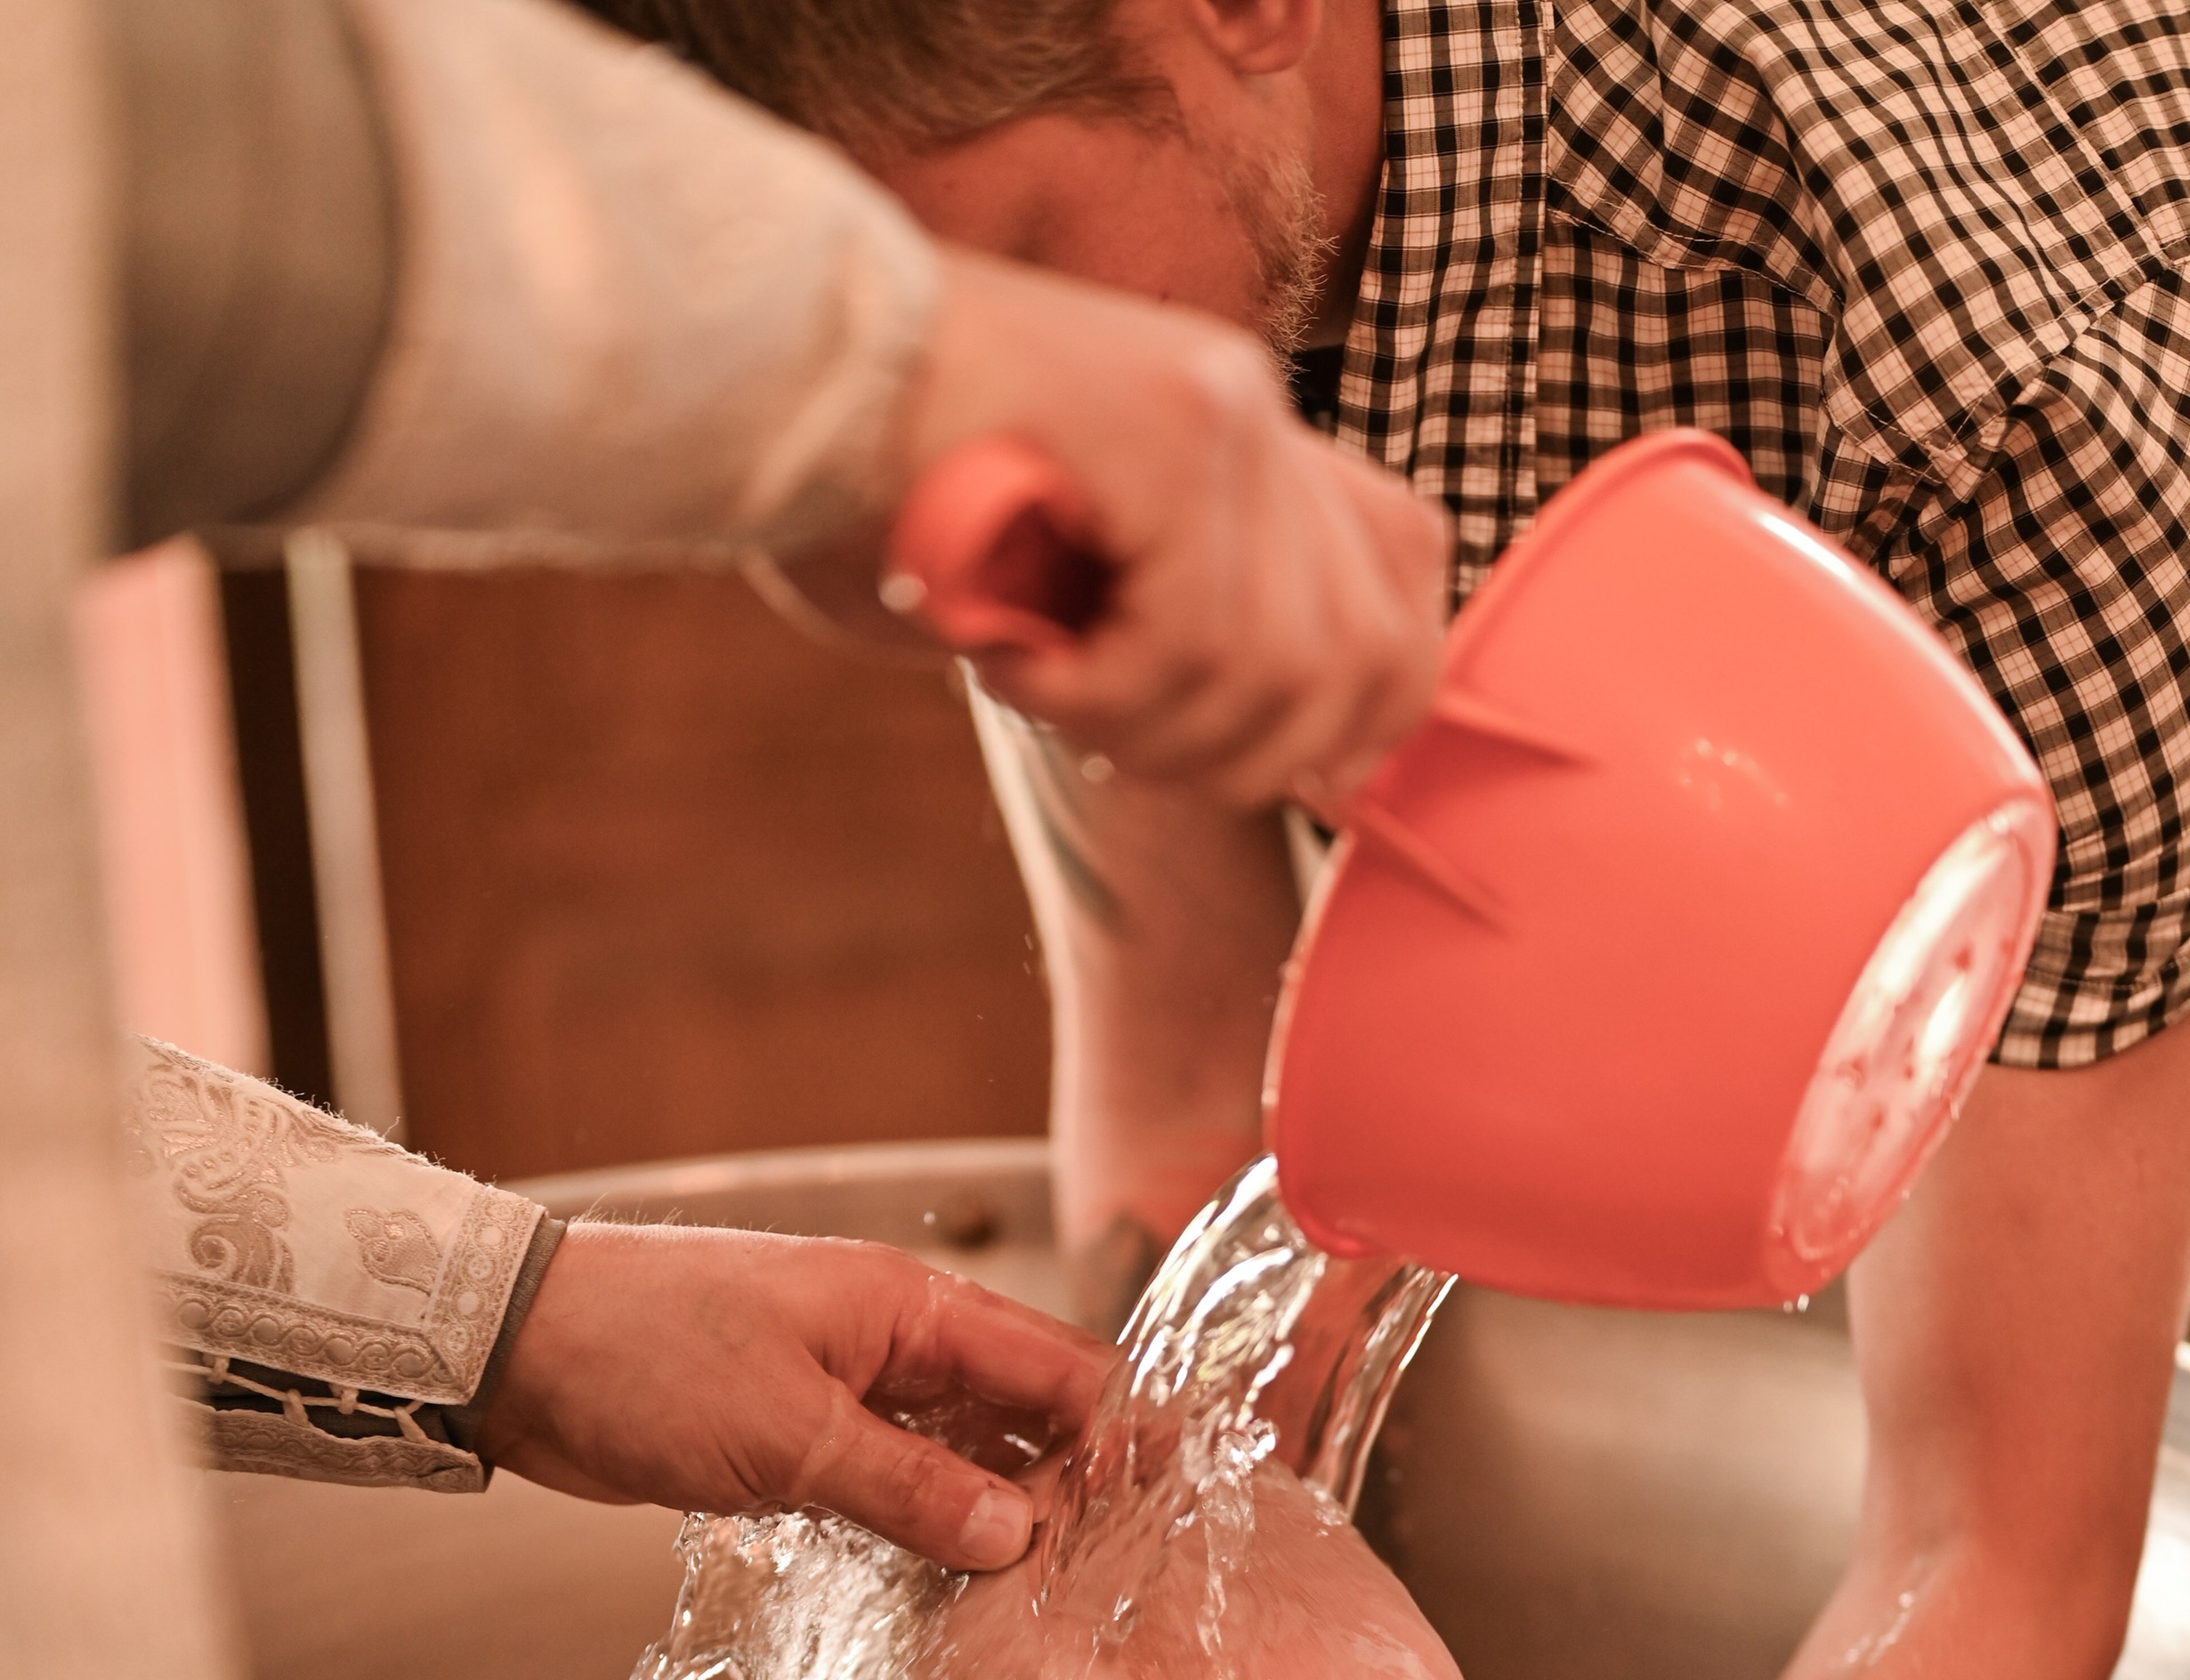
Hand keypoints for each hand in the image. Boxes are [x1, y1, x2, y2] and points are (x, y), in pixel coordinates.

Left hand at [477, 1220, 1106, 1567]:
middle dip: (1070, 1482)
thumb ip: (910, 1489)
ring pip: (959, 1452)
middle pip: (1020, 1411)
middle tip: (1110, 1565)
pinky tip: (953, 1577)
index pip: (1057, 1364)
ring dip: (996, 1511)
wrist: (511, 1347)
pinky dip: (927, 1521)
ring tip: (1044, 1588)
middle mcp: (890, 1340)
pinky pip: (895, 1477)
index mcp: (907, 1307)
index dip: (1121, 1430)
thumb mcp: (790, 1436)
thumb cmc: (640, 1353)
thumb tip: (1014, 1535)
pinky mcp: (799, 1433)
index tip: (1169, 1497)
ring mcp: (845, 1386)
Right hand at [883, 251, 1447, 806]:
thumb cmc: (878, 504)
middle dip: (1244, 759)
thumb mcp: (1060, 584)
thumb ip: (1170, 635)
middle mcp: (1260, 410)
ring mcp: (1229, 408)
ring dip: (1149, 730)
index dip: (1363, 711)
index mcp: (1248, 437)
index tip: (1282, 778)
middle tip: (1112, 740)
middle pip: (1365, 656)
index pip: (1404, 579)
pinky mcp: (1178, 426)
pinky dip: (1098, 696)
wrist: (774, 380)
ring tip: (1043, 691)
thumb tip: (1292, 762)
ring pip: (1273, 670)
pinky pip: (1191, 643)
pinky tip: (1009, 663)